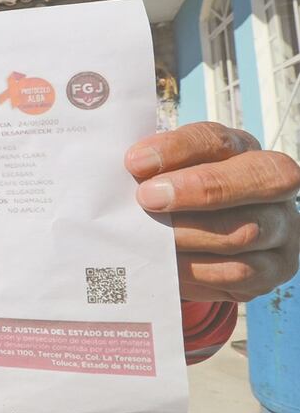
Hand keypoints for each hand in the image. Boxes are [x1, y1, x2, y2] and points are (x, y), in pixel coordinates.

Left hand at [126, 122, 299, 300]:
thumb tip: (130, 169)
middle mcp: (273, 185)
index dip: (177, 149)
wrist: (200, 247)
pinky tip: (169, 268)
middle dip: (200, 188)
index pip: (216, 140)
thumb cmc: (175, 201)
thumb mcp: (164, 178)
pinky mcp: (277, 267)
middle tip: (147, 199)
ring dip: (190, 235)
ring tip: (150, 239)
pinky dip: (199, 271)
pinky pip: (241, 272)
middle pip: (257, 179)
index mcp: (241, 151)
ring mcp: (282, 227)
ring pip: (245, 231)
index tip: (135, 163)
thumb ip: (153, 171)